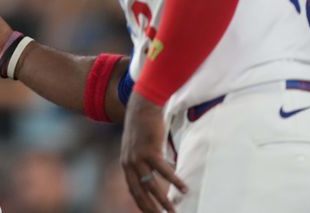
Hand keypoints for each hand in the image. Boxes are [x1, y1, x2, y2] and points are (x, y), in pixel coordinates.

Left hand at [121, 91, 186, 212]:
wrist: (142, 106)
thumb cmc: (142, 126)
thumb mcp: (136, 146)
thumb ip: (140, 161)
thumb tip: (149, 175)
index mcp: (125, 164)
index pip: (132, 190)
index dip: (141, 204)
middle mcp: (129, 163)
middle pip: (139, 192)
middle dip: (151, 208)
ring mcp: (138, 157)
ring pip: (151, 185)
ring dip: (163, 200)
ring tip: (173, 210)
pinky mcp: (150, 150)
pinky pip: (164, 170)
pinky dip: (175, 181)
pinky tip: (184, 189)